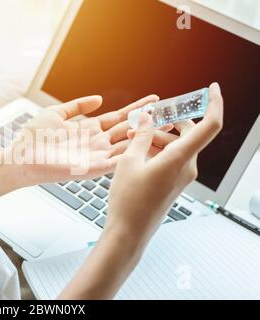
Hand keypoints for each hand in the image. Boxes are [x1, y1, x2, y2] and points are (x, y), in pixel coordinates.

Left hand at [5, 95, 173, 185]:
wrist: (20, 157)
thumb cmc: (33, 137)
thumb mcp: (56, 114)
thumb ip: (77, 106)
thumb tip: (98, 99)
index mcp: (89, 130)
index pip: (118, 117)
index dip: (136, 108)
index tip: (155, 99)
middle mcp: (96, 143)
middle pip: (128, 130)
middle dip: (148, 121)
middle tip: (171, 113)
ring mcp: (95, 156)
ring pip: (126, 145)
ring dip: (145, 137)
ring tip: (166, 127)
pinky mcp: (91, 169)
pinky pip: (116, 161)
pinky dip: (132, 154)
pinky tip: (148, 146)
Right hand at [105, 83, 223, 246]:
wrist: (129, 231)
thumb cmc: (129, 201)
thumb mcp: (129, 161)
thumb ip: (141, 136)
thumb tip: (148, 117)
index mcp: (179, 159)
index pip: (210, 126)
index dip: (215, 104)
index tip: (212, 88)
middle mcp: (187, 167)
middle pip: (189, 132)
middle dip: (168, 121)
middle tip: (148, 117)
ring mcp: (182, 175)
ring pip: (178, 144)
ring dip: (158, 136)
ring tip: (132, 136)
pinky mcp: (175, 181)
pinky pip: (172, 157)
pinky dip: (158, 148)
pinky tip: (137, 149)